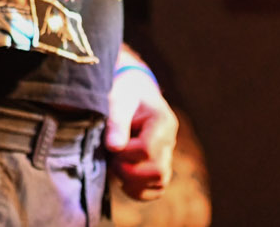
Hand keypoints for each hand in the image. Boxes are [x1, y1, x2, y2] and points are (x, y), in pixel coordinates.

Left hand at [106, 63, 176, 199]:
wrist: (130, 90)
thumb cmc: (124, 91)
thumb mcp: (118, 98)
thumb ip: (116, 121)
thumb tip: (114, 147)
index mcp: (163, 121)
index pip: (147, 150)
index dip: (125, 153)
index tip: (110, 145)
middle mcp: (169, 141)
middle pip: (157, 172)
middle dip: (129, 170)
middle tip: (112, 158)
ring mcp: (166, 156)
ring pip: (159, 184)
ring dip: (133, 181)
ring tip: (116, 165)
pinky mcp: (159, 166)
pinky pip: (156, 189)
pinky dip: (138, 190)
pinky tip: (122, 178)